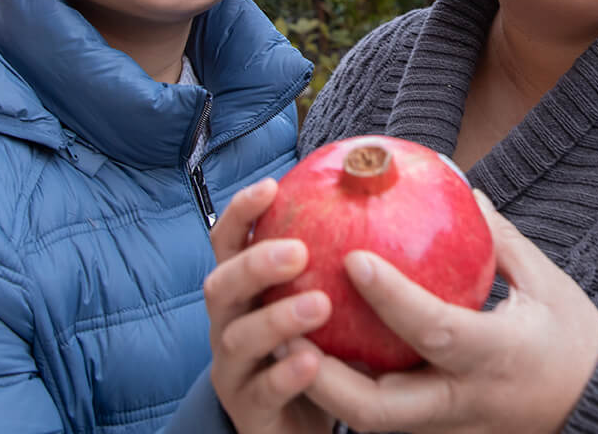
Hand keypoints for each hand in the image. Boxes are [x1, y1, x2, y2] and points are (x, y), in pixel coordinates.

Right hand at [204, 178, 334, 433]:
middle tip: (299, 251)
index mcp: (243, 288)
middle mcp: (230, 321)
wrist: (296, 421)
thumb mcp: (317, 296)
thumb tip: (376, 194)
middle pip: (221, 285)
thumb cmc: (313, 344)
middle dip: (255, 264)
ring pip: (238, 338)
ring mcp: (233, 367)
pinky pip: (261, 392)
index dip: (241, 212)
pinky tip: (313, 361)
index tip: (272, 187)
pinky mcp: (248, 410)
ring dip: (276, 318)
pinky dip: (285, 374)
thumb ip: (332, 257)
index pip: (227, 241)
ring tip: (320, 305)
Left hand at [299, 190, 597, 433]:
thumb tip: (463, 190)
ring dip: (325, 387)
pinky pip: (387, 414)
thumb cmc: (573, 337)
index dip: (392, 296)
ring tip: (288, 338)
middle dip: (325, 377)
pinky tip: (325, 347)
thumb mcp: (544, 280)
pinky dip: (351, 386)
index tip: (352, 257)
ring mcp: (451, 426)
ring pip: (374, 422)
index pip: (435, 330)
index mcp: (496, 356)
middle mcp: (465, 400)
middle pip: (380, 409)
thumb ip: (498, 238)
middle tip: (287, 325)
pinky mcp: (442, 432)